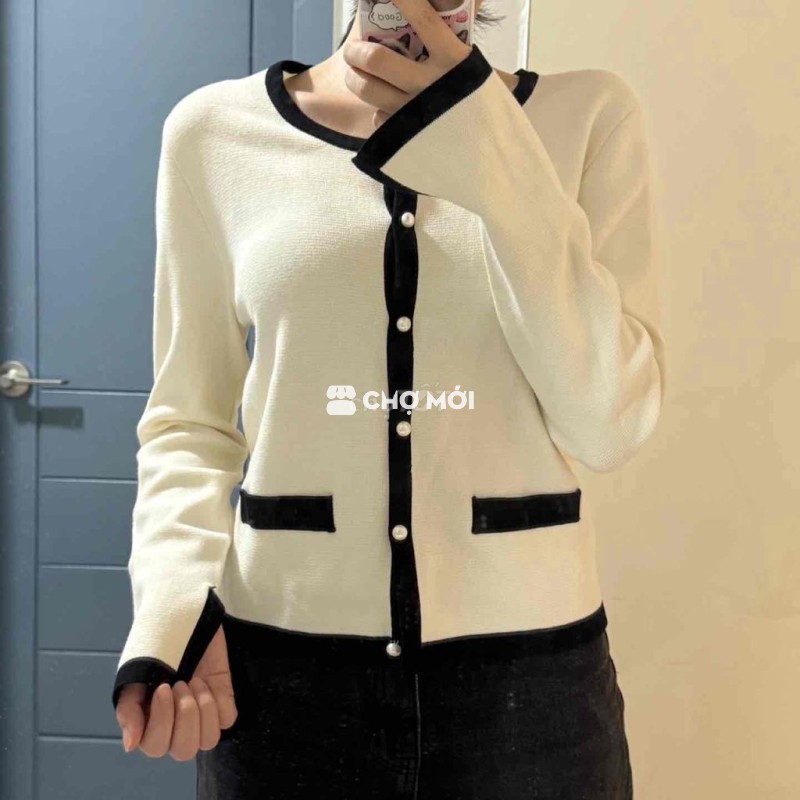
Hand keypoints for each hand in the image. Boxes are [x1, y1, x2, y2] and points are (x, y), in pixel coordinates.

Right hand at [115, 625, 237, 759]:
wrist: (182, 620)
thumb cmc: (154, 650)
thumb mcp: (135, 676)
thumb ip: (129, 710)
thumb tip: (130, 745)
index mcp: (150, 725)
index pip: (155, 747)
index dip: (162, 722)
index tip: (163, 687)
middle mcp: (176, 727)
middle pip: (184, 750)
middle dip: (184, 715)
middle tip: (180, 683)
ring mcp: (202, 716)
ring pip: (207, 740)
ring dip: (201, 709)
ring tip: (194, 682)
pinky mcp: (223, 702)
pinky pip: (226, 720)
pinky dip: (218, 702)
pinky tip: (207, 682)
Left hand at [342, 0, 471, 126]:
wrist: (489, 150)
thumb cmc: (481, 102)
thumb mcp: (477, 66)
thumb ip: (460, 35)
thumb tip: (463, 2)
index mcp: (454, 59)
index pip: (423, 18)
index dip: (402, 0)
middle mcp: (432, 85)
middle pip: (377, 59)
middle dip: (356, 51)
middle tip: (353, 50)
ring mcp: (416, 113)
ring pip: (368, 89)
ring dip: (353, 78)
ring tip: (354, 74)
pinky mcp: (406, 137)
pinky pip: (378, 118)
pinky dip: (376, 110)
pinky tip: (380, 105)